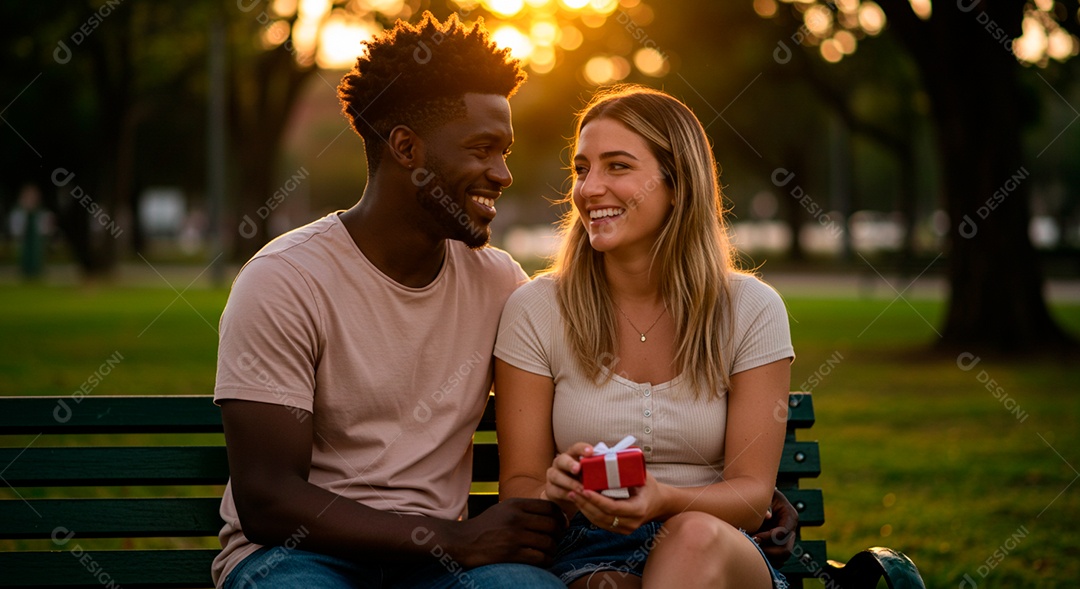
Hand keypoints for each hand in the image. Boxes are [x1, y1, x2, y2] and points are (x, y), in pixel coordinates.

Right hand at [447, 498, 565, 568]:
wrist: (462, 542)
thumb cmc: (486, 526)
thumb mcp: (504, 509)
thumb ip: (526, 509)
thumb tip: (556, 515)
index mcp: (515, 505)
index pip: (549, 507)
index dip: (561, 517)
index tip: (562, 525)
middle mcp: (516, 518)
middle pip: (552, 525)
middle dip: (559, 534)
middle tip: (557, 540)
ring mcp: (514, 536)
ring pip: (548, 543)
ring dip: (553, 549)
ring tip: (550, 551)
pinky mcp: (511, 554)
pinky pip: (540, 558)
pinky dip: (546, 560)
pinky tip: (543, 560)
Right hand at [542, 442, 593, 516]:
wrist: (568, 496)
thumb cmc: (583, 481)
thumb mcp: (591, 474)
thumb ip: (598, 469)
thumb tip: (617, 467)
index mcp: (572, 456)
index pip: (576, 448)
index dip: (582, 449)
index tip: (590, 451)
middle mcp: (560, 463)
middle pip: (562, 459)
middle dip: (570, 464)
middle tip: (578, 469)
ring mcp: (553, 475)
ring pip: (556, 475)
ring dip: (569, 482)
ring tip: (580, 488)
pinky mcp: (550, 489)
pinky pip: (555, 490)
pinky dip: (565, 493)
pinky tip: (573, 496)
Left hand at [568, 472, 661, 534]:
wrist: (659, 504)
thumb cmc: (648, 486)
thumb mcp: (642, 476)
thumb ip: (626, 469)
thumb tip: (606, 455)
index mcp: (638, 509)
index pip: (612, 507)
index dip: (596, 499)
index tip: (584, 489)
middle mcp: (632, 523)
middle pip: (602, 516)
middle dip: (585, 503)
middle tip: (573, 489)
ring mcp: (625, 529)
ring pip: (599, 521)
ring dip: (584, 508)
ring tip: (572, 494)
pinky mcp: (619, 531)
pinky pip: (600, 523)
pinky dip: (589, 512)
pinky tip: (580, 502)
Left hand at [751, 488, 797, 564]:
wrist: (758, 497)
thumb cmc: (761, 494)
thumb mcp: (765, 494)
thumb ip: (766, 504)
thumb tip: (767, 516)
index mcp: (790, 516)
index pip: (783, 533)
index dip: (768, 537)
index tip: (754, 537)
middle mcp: (791, 531)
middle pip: (786, 550)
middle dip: (768, 551)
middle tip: (753, 547)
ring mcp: (786, 541)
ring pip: (781, 558)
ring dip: (766, 557)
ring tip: (752, 551)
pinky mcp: (779, 547)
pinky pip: (776, 561)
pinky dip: (766, 560)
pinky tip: (754, 553)